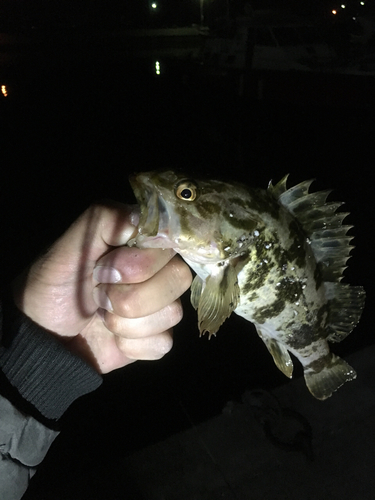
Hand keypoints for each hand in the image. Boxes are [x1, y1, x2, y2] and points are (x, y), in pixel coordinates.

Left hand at [12, 202, 191, 372]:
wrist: (44, 339)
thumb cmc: (52, 288)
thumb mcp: (66, 247)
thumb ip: (103, 222)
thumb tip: (141, 220)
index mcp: (140, 241)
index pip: (171, 239)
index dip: (141, 260)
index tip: (103, 269)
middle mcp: (157, 268)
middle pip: (179, 276)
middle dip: (129, 294)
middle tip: (98, 295)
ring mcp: (160, 304)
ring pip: (173, 313)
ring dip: (125, 322)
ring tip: (101, 316)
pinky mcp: (158, 336)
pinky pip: (163, 343)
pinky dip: (130, 345)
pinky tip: (112, 338)